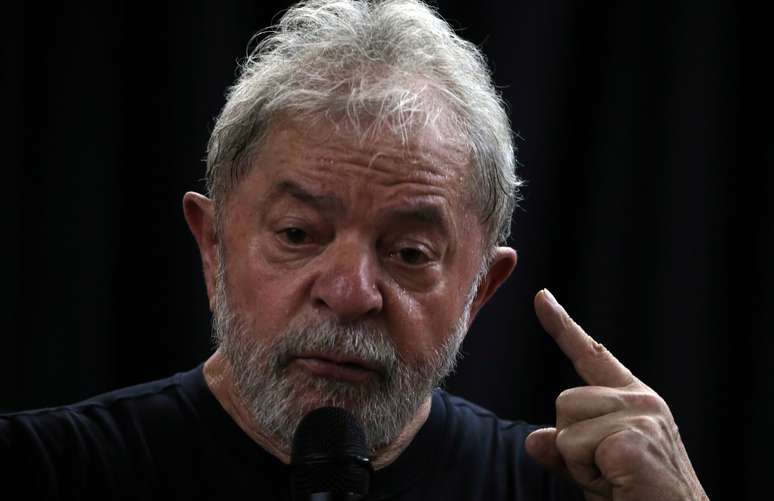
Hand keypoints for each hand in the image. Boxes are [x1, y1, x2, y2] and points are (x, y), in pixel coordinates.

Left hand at [524, 289, 708, 500]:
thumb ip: (566, 450)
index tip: (541, 297)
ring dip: (578, 461)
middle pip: (564, 401)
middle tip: (608, 472)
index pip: (592, 356)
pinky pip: (572, 447)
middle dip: (572, 444)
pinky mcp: (632, 438)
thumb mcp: (595, 470)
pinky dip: (585, 474)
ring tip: (615, 478)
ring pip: (565, 425)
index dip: (562, 326)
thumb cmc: (638, 497)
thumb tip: (533, 440)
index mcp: (634, 401)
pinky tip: (618, 483)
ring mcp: (641, 416)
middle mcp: (641, 400)